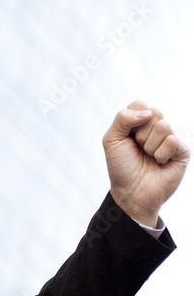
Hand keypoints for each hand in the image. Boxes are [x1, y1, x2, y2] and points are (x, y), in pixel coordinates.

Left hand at [103, 101, 188, 226]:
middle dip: (141, 133)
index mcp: (140, 123)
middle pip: (154, 111)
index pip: (140, 104)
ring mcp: (172, 138)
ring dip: (150, 145)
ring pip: (164, 126)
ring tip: (149, 157)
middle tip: (138, 148)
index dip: (131, 121)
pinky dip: (161, 154)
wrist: (132, 192)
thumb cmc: (121, 167)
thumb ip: (122, 118)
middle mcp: (157, 128)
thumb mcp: (112, 140)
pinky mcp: (183, 150)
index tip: (127, 137)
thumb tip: (148, 112)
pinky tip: (160, 163)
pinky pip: (173, 140)